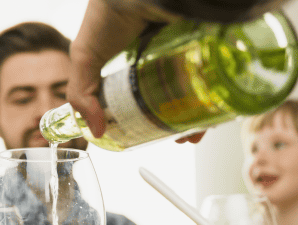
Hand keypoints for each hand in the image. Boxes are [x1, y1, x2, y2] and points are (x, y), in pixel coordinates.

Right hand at [67, 0, 207, 143]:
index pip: (146, 95)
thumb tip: (97, 133)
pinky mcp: (205, 46)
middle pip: (176, 95)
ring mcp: (186, 50)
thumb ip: (81, 93)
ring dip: (199, 114)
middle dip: (178, 120)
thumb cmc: (108, 15)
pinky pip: (215, 75)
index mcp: (135, 60)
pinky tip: (210, 113)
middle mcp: (162, 55)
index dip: (150, 117)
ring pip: (198, 88)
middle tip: (179, 137)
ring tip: (194, 131)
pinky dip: (216, 95)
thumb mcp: (85, 56)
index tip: (153, 135)